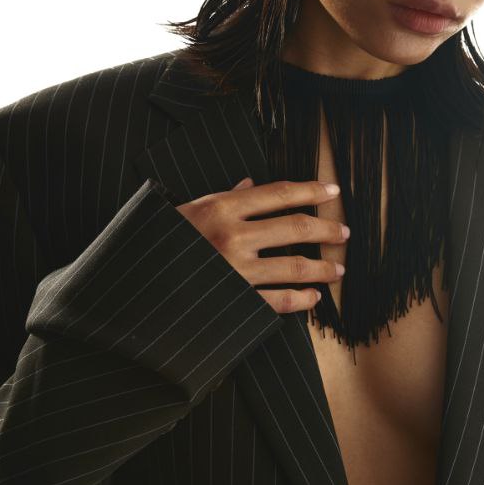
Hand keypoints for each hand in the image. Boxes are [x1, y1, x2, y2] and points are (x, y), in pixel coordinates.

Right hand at [175, 177, 349, 313]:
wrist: (140, 276)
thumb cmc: (165, 238)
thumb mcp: (191, 209)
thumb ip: (226, 197)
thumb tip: (250, 183)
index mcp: (222, 208)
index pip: (279, 194)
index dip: (311, 191)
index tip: (333, 191)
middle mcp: (233, 236)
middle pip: (295, 228)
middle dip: (326, 230)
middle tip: (343, 232)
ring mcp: (236, 270)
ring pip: (294, 267)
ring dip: (322, 268)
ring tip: (337, 269)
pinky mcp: (235, 299)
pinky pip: (277, 301)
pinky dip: (301, 300)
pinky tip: (314, 298)